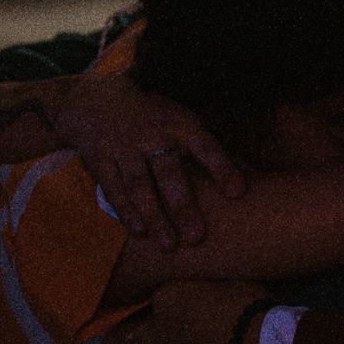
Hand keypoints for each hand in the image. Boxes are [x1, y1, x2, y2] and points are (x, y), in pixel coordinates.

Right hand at [57, 72, 245, 248]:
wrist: (96, 98)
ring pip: (140, 186)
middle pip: (169, 174)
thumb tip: (246, 178)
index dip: (222, 168)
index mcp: (179, 124)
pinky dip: (126, 211)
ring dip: (154, 217)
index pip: (205, 146)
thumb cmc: (155, 118)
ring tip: (169, 245)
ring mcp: (124, 147)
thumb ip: (205, 148)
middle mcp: (152, 136)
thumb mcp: (181, 120)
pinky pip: (114, 188)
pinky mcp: (100, 159)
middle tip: (198, 237)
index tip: (238, 193)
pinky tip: (140, 232)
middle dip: (183, 207)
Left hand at [112, 279, 268, 343]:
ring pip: (136, 337)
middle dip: (152, 310)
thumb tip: (208, 275)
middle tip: (163, 310)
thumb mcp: (234, 280)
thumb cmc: (254, 311)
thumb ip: (212, 280)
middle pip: (147, 312)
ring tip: (126, 330)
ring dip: (132, 332)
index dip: (173, 291)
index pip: (163, 289)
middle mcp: (158, 320)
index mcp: (172, 292)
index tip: (182, 293)